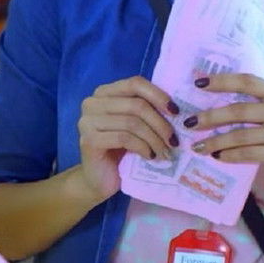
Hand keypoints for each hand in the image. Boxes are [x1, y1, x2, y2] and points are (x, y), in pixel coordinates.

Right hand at [76, 76, 178, 201]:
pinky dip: (142, 147)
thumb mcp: (135, 125)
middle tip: (173, 141)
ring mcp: (87, 121)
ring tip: (165, 152)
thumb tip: (176, 108)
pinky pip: (124, 138)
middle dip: (160, 123)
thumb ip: (146, 110)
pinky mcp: (89, 140)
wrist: (100, 179)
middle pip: (136, 104)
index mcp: (104, 93)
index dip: (158, 95)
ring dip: (154, 139)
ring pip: (132, 122)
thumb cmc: (121, 150)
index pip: (135, 83)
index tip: (176, 112)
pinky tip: (150, 156)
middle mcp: (92, 103)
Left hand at [187, 73, 263, 197]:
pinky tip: (217, 156)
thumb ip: (255, 107)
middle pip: (240, 109)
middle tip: (189, 123)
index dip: (222, 81)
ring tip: (198, 146)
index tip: (197, 83)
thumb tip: (210, 101)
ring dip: (215, 140)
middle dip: (211, 117)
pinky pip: (249, 153)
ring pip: (241, 134)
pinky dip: (229, 155)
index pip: (249, 82)